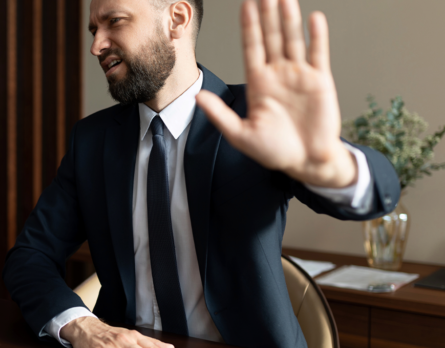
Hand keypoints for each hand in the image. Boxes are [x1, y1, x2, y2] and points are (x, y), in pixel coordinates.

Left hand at [196, 0, 356, 187]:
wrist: (306, 162)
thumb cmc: (273, 151)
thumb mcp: (240, 135)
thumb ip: (220, 114)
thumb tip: (198, 97)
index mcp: (258, 82)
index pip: (251, 47)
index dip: (248, 26)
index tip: (245, 4)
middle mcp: (277, 73)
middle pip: (270, 37)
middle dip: (266, 14)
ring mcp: (299, 74)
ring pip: (292, 40)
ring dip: (288, 19)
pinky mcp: (320, 81)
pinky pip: (318, 53)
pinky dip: (317, 36)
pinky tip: (313, 17)